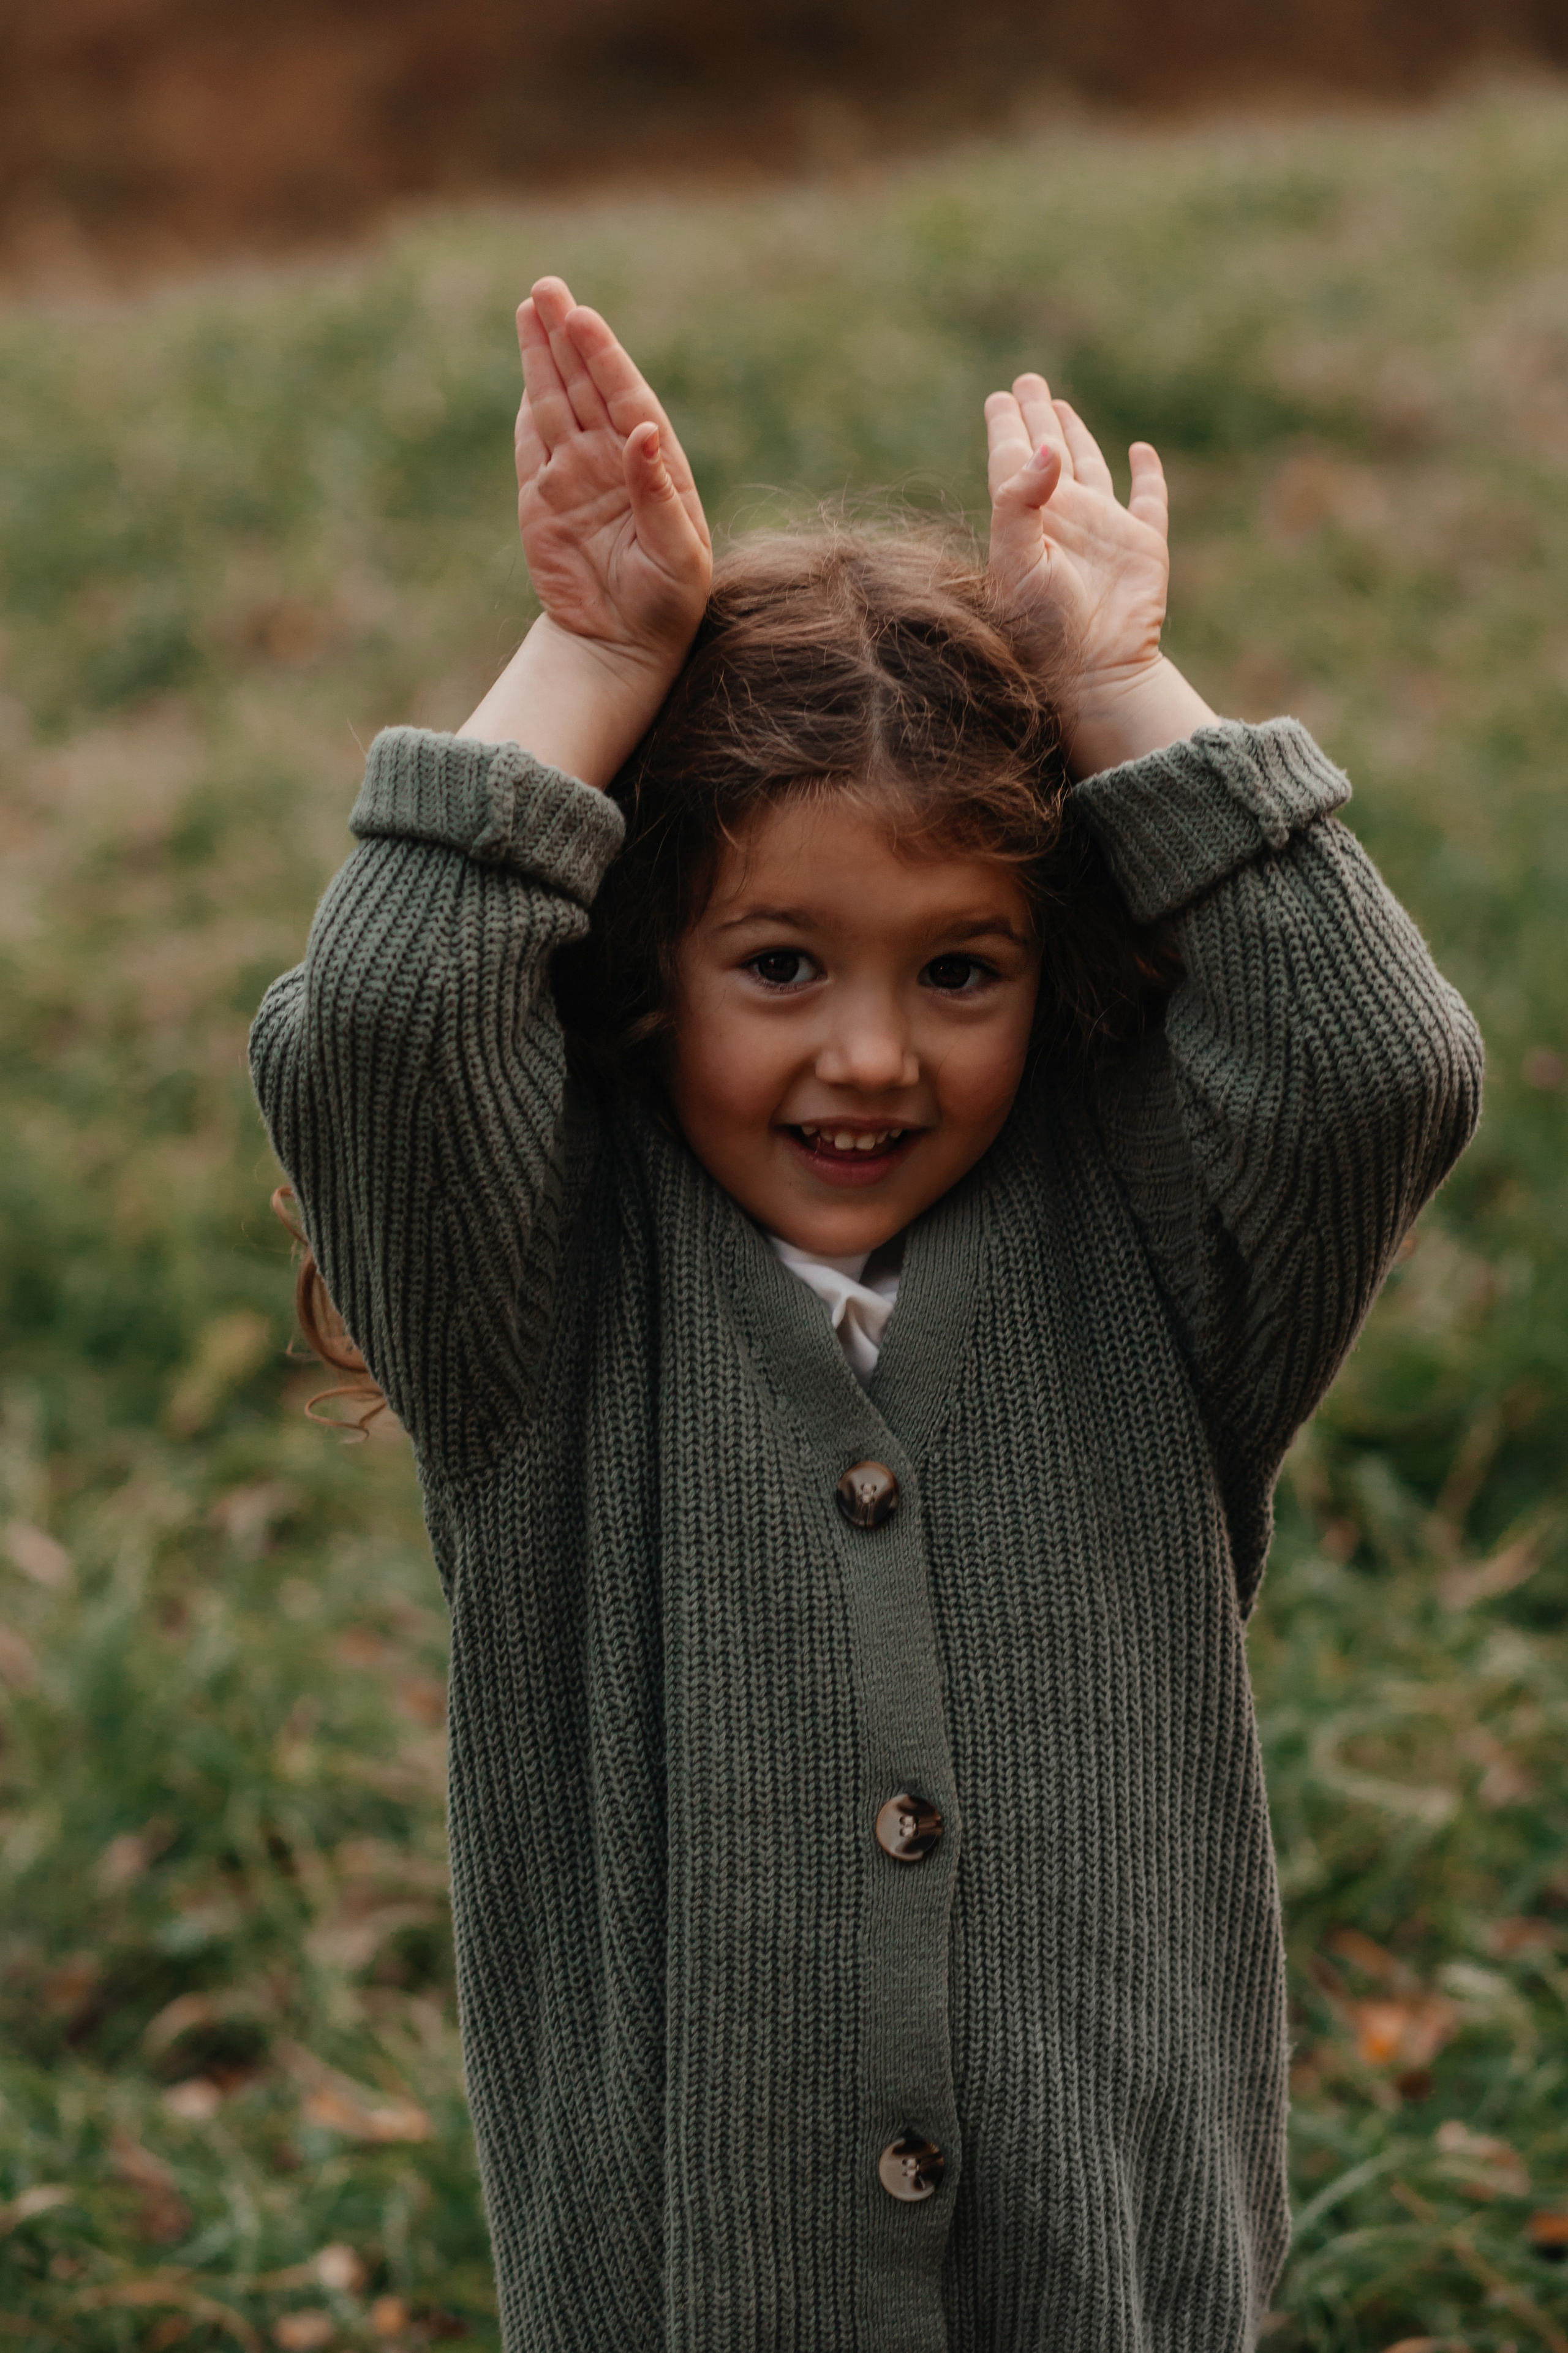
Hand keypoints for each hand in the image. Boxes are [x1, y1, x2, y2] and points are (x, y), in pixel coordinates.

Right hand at [516, 277, 711, 671]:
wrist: (623, 648)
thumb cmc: (667, 605)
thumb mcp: (678, 553)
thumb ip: (659, 493)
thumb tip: (644, 431)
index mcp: (656, 466)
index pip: (627, 399)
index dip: (605, 359)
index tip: (584, 321)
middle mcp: (614, 461)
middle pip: (587, 388)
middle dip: (567, 337)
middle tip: (548, 288)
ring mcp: (576, 477)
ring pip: (555, 405)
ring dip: (542, 359)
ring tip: (530, 308)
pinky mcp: (543, 500)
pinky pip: (531, 446)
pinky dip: (528, 411)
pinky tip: (527, 373)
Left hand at [986, 376, 1213, 775]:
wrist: (1094, 673)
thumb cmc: (1044, 627)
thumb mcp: (1016, 564)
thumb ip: (1017, 503)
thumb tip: (1041, 447)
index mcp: (1027, 521)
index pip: (1012, 461)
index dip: (1007, 426)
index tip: (999, 396)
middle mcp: (1063, 520)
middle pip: (1047, 453)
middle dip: (1037, 417)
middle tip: (1026, 381)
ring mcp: (1104, 531)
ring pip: (1090, 468)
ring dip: (1077, 436)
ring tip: (1061, 406)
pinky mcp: (1142, 546)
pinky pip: (1148, 500)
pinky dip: (1147, 474)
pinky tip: (1140, 452)